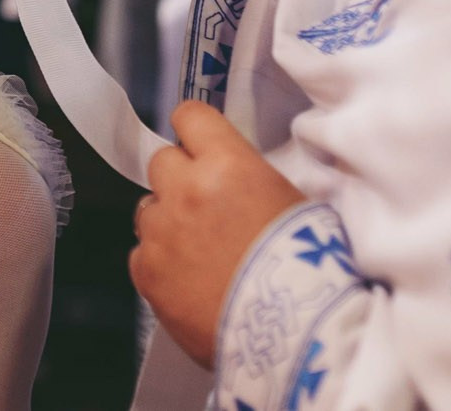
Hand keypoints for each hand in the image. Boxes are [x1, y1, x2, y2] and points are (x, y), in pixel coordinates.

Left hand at [129, 101, 305, 365]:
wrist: (295, 334)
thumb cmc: (309, 268)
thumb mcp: (293, 202)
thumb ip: (251, 179)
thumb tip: (234, 176)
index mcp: (227, 164)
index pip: (190, 117)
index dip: (195, 130)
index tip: (199, 142)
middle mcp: (185, 190)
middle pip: (163, 162)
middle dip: (181, 178)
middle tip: (205, 205)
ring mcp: (161, 232)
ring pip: (147, 209)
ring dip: (167, 221)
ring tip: (198, 250)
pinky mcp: (147, 272)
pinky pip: (141, 253)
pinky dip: (160, 263)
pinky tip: (189, 281)